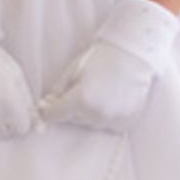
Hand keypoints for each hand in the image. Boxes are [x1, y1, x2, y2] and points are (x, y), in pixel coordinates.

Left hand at [38, 0, 179, 133]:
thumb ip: (57, 91)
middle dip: (71, 107)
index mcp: (80, 101)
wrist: (133, 55)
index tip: (49, 103)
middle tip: (83, 87)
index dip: (48, 109)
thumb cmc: (100, 58)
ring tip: (100, 91)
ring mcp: (113, 120)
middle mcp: (96, 115)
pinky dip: (107, 115)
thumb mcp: (72, 70)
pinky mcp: (126, 122)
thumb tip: (46, 106)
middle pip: (72, 120)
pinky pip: (108, 124)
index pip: (53, 116)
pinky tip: (112, 98)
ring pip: (90, 123)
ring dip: (89, 112)